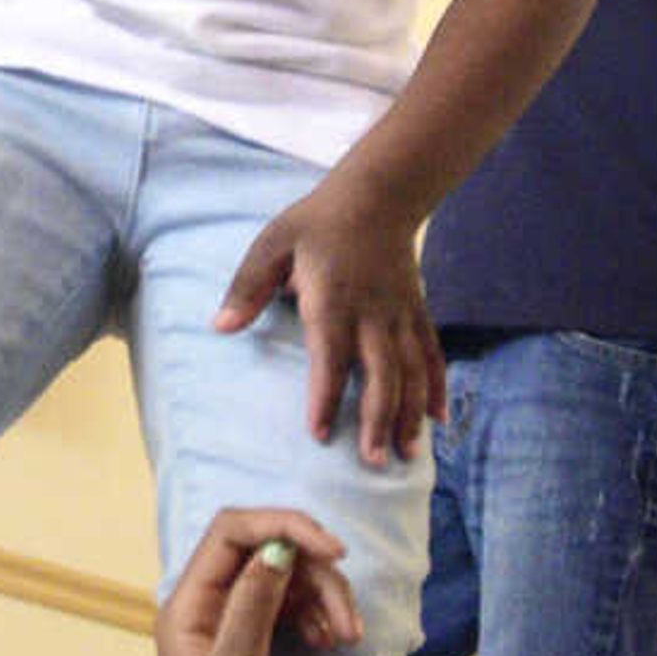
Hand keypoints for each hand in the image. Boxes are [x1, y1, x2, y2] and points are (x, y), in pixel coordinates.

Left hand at [157, 510, 355, 655]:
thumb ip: (252, 609)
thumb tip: (275, 547)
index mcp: (183, 607)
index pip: (230, 531)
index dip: (284, 527)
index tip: (336, 553)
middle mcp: (201, 608)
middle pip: (263, 550)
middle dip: (314, 572)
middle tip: (348, 622)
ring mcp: (226, 626)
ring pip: (284, 579)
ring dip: (324, 598)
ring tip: (348, 639)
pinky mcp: (251, 647)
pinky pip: (290, 608)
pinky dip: (317, 617)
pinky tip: (332, 643)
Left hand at [213, 178, 443, 466]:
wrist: (378, 194)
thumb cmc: (316, 223)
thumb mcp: (272, 244)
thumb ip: (247, 288)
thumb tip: (221, 326)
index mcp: (334, 299)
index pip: (330, 356)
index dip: (325, 396)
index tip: (319, 433)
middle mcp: (373, 313)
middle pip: (381, 374)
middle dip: (377, 420)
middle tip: (371, 461)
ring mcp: (400, 315)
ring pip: (411, 372)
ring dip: (408, 414)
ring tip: (405, 454)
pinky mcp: (418, 312)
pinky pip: (431, 355)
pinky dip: (435, 388)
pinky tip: (436, 421)